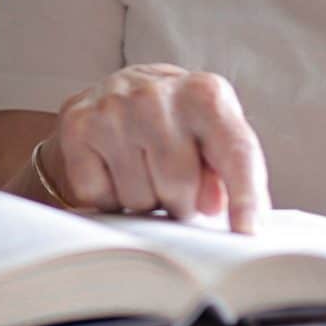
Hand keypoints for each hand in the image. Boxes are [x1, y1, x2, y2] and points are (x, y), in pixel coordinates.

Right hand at [47, 64, 269, 233]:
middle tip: (174, 188)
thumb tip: (213, 205)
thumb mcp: (211, 138)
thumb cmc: (177, 124)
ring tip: (142, 172)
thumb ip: (225, 172)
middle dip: (181, 203)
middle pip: (181, 186)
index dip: (246, 196)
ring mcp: (113, 108)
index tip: (248, 232)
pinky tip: (113, 169)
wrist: (116, 93)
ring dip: (145, 201)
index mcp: (205, 94)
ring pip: (139, 198)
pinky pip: (99, 196)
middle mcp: (157, 95)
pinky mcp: (77, 126)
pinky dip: (108, 197)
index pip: (235, 152)